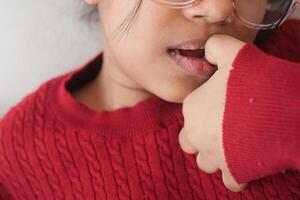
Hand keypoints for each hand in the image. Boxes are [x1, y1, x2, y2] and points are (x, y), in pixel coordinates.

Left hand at [179, 34, 247, 191]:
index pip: (189, 115)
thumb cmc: (256, 81)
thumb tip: (208, 49)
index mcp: (192, 109)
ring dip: (216, 156)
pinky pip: (230, 180)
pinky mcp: (234, 172)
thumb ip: (216, 47)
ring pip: (206, 163)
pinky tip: (248, 161)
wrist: (285, 108)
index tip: (221, 109)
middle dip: (202, 138)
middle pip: (190, 142)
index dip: (203, 112)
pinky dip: (237, 174)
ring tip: (234, 145)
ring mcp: (214, 156)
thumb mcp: (234, 53)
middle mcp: (197, 135)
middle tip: (222, 129)